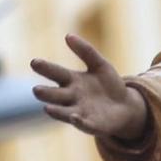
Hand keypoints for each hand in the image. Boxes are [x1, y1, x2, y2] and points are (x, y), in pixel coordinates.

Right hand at [31, 34, 149, 142]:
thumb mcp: (99, 65)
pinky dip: (79, 121)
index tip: (34, 62)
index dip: (45, 68)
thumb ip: (85, 51)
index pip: (56, 73)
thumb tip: (67, 35)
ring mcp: (81, 112)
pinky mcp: (93, 125)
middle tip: (36, 89)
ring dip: (56, 111)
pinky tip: (74, 117)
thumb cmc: (109, 85)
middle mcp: (72, 98)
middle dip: (46, 93)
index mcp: (72, 81)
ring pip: (64, 112)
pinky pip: (84, 124)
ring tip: (46, 108)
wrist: (126, 107)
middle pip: (55, 95)